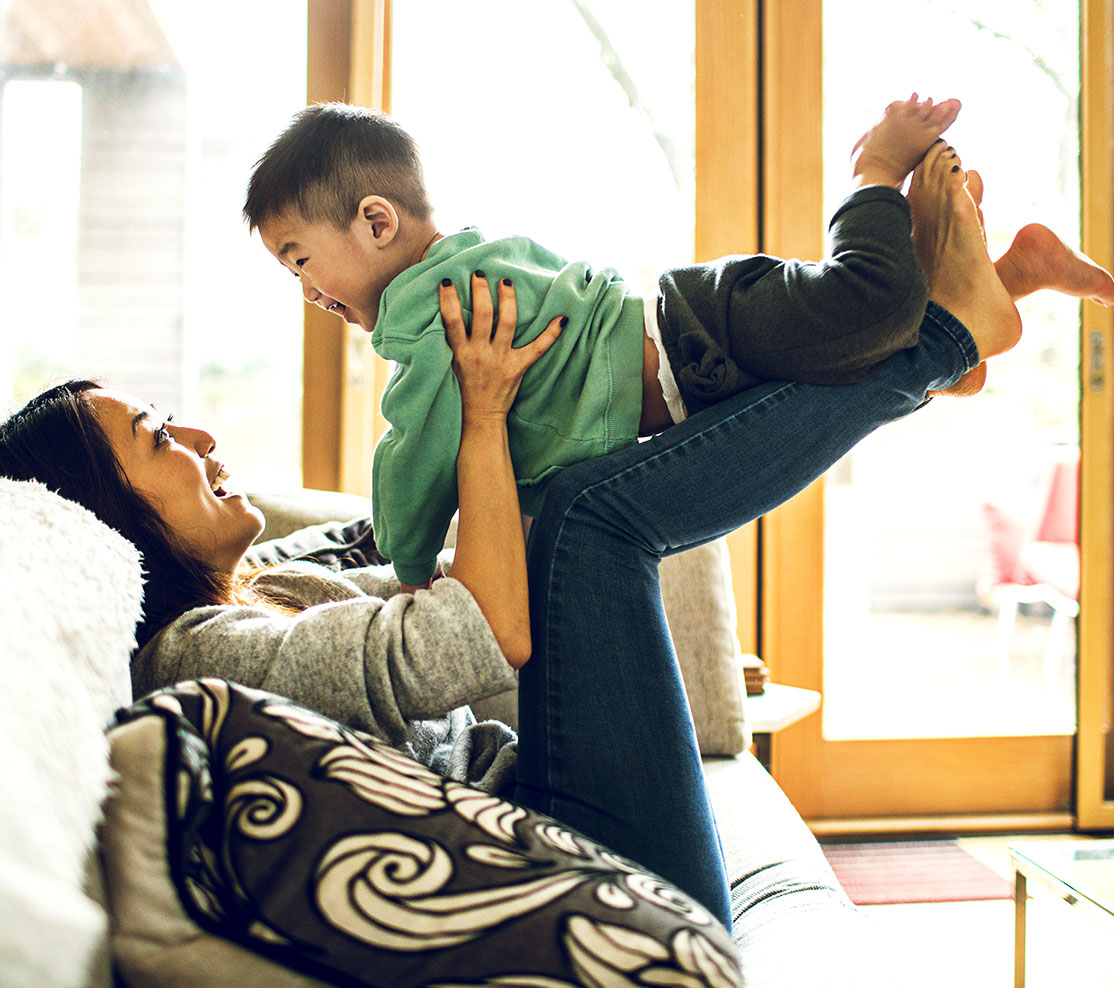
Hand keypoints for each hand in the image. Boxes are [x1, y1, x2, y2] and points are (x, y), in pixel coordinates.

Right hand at [440, 272, 563, 422]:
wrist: (480, 416)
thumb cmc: (463, 387)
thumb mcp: (452, 363)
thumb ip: (454, 341)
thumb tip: (450, 311)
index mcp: (460, 352)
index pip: (451, 321)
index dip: (448, 300)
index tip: (447, 282)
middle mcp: (480, 353)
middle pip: (482, 314)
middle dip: (481, 290)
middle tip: (479, 274)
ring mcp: (501, 359)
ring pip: (507, 322)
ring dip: (508, 299)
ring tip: (505, 283)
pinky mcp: (518, 367)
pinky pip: (538, 348)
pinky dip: (551, 334)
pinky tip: (562, 319)